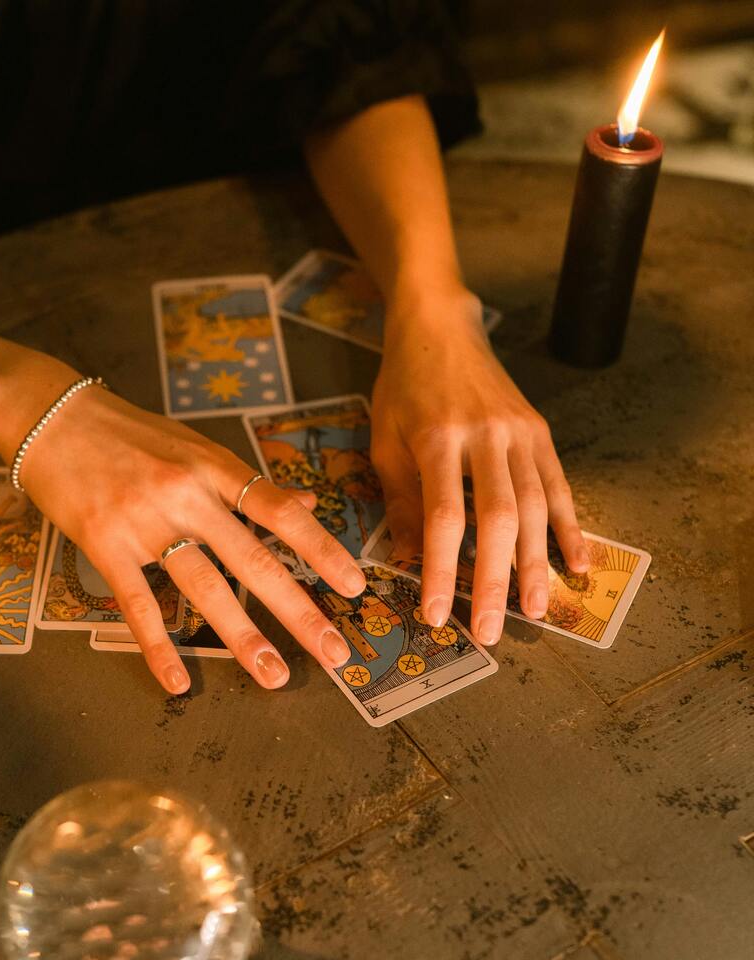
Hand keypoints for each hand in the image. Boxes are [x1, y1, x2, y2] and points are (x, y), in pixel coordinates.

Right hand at [21, 386, 365, 692]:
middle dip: (299, 610)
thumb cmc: (126, 432)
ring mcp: (146, 521)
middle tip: (334, 652)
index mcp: (214, 467)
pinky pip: (138, 604)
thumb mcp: (193, 446)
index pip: (279, 512)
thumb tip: (305, 506)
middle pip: (253, 560)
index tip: (354, 585)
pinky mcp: (105, 544)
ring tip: (273, 675)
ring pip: (205, 587)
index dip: (321, 549)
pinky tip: (180, 680)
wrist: (50, 415)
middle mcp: (187, 494)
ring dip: (243, 636)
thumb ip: (246, 482)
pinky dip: (159, 646)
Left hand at [371, 289, 589, 645]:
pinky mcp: (540, 431)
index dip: (444, 570)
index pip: (445, 517)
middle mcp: (487, 435)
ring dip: (537, 563)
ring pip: (535, 506)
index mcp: (438, 439)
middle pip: (498, 518)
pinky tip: (576, 565)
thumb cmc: (402, 389)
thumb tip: (411, 563)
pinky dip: (570, 527)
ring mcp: (520, 432)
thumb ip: (401, 501)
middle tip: (494, 630)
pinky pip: (559, 485)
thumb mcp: (385, 442)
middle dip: (496, 579)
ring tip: (535, 610)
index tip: (438, 614)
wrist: (440, 327)